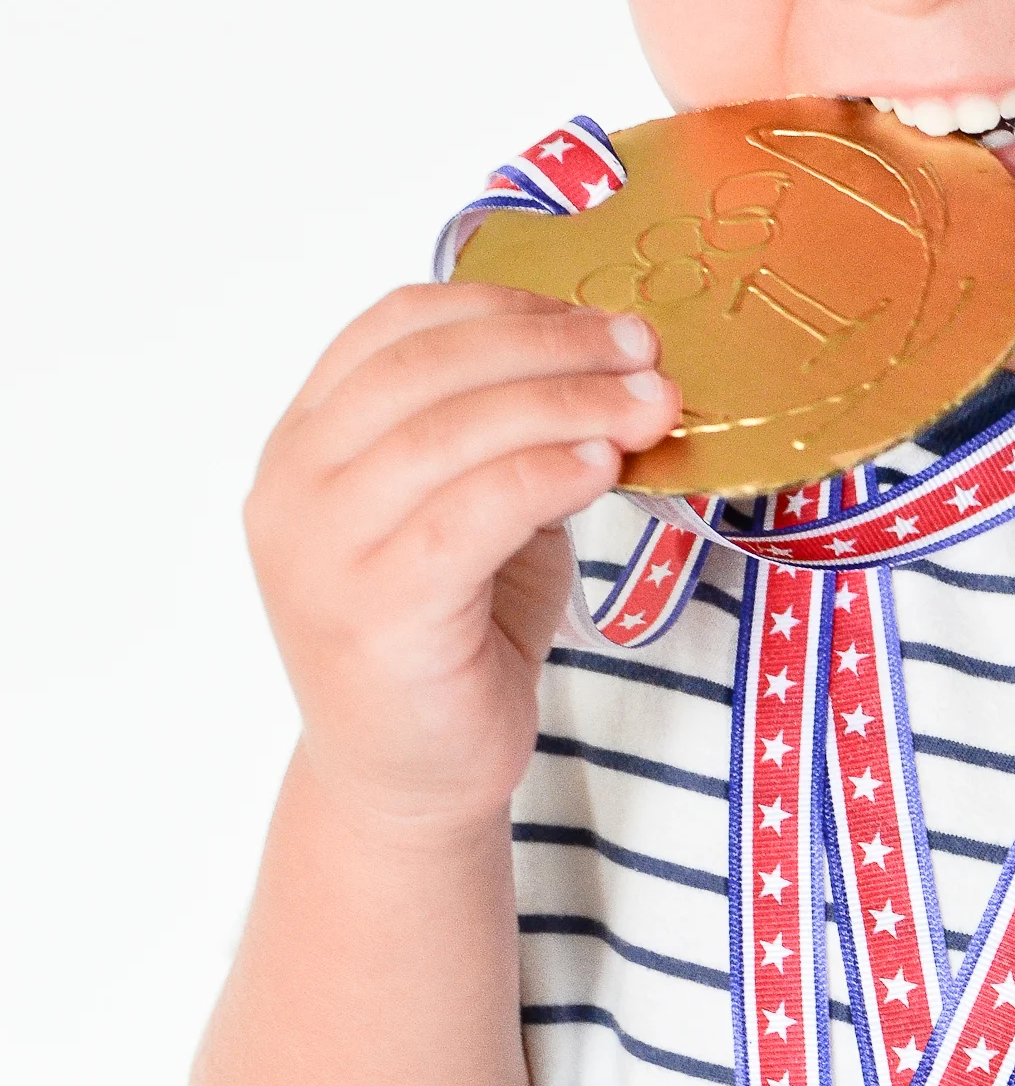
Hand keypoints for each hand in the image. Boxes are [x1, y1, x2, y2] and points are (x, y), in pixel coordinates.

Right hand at [246, 282, 677, 831]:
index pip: (397, 326)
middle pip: (428, 366)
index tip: (603, 319)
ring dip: (567, 404)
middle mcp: (294, 486)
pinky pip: (468, 514)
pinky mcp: (373, 613)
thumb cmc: (453, 637)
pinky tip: (603, 467)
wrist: (413, 780)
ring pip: (449, 432)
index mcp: (307, 440)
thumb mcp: (479, 510)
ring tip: (650, 407)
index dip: (506, 305)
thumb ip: (512, 436)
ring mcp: (321, 551)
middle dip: (552, 346)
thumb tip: (616, 365)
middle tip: (646, 354)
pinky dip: (543, 475)